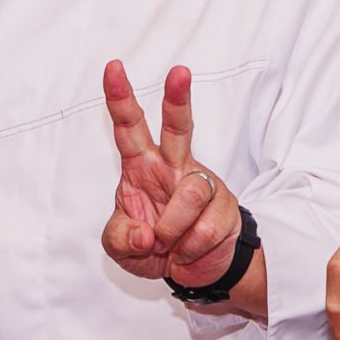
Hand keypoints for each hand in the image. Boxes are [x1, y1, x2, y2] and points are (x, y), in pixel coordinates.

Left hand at [101, 63, 245, 287]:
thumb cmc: (152, 247)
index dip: (120, 98)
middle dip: (178, 99)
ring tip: (169, 244)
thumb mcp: (121, 248)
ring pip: (190, 195)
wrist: (193, 270)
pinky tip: (188, 250)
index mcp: (141, 166)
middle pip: (178, 127)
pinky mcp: (225, 207)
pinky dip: (189, 249)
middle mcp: (173, 167)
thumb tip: (144, 233)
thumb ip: (120, 239)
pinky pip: (205, 229)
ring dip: (173, 230)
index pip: (129, 126)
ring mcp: (202, 184)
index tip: (113, 68)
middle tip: (179, 71)